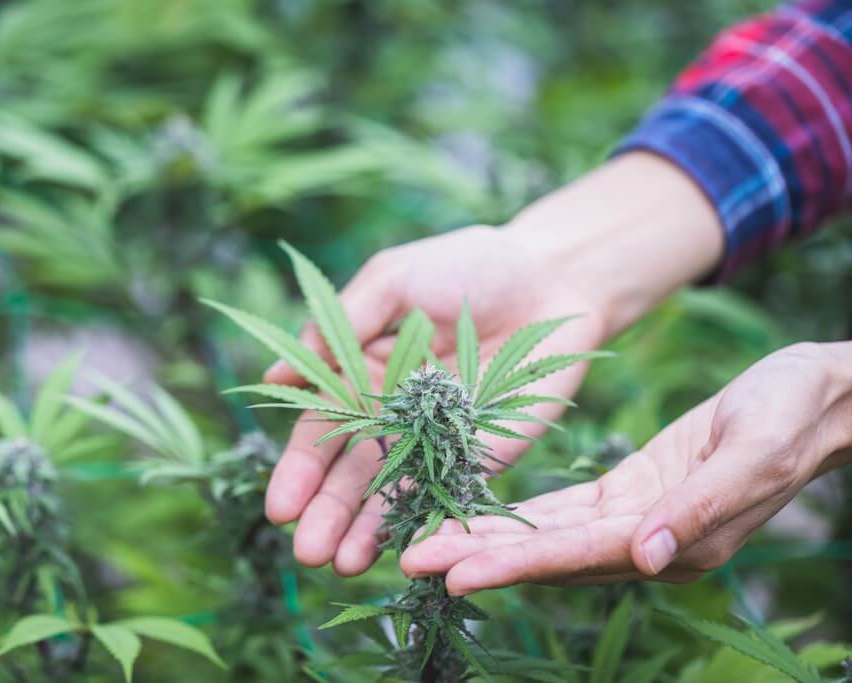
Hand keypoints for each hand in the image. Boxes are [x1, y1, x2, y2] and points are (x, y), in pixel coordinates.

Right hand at [262, 152, 724, 576]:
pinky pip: (451, 491)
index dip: (299, 470)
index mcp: (362, 375)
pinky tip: (406, 551)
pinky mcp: (483, 452)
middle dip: (328, 513)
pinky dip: (427, 522)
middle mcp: (393, 415)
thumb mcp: (393, 280)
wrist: (553, 277)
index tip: (281, 507)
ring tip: (344, 565)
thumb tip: (272, 377)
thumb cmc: (466, 265)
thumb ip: (341, 324)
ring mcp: (438, 439)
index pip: (321, 431)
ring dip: (368, 529)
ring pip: (395, 491)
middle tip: (307, 552)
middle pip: (352, 472)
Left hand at [400, 342, 851, 593]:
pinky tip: (476, 517)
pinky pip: (561, 512)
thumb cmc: (793, 413)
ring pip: (545, 536)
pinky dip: (517, 518)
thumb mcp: (753, 450)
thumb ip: (701, 507)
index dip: (512, 565)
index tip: (453, 573)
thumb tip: (647, 557)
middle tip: (407, 560)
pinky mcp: (629, 494)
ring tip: (425, 542)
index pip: (576, 556)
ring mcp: (635, 521)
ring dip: (486, 541)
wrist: (816, 396)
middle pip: (546, 555)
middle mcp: (648, 543)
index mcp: (674, 540)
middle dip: (477, 559)